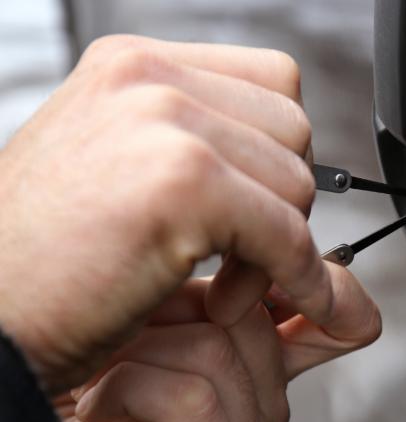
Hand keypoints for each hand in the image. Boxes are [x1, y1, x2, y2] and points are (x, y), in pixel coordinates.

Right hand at [0, 36, 328, 394]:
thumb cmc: (44, 259)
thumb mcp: (110, 164)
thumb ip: (185, 140)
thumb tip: (274, 156)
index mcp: (135, 65)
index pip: (272, 80)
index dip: (281, 149)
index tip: (264, 200)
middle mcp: (149, 79)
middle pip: (293, 128)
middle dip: (285, 199)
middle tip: (250, 252)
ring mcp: (166, 124)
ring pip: (296, 182)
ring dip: (280, 246)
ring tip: (226, 287)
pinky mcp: (185, 186)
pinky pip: (288, 235)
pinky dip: (296, 278)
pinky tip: (246, 306)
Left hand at [56, 270, 379, 421]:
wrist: (20, 401)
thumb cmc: (77, 354)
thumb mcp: (166, 290)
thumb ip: (240, 273)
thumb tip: (295, 252)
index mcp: (260, 350)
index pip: (345, 321)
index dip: (323, 291)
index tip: (268, 269)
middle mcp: (261, 396)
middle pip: (265, 324)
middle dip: (182, 311)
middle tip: (135, 329)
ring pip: (224, 356)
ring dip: (143, 348)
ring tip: (111, 366)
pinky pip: (196, 400)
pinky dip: (130, 387)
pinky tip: (103, 401)